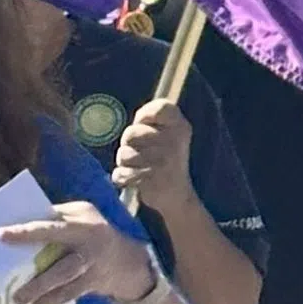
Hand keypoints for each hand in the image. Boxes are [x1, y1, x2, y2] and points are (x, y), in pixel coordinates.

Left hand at [0, 198, 162, 303]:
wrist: (129, 261)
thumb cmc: (92, 232)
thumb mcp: (80, 216)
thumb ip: (56, 217)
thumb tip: (16, 222)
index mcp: (81, 219)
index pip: (51, 221)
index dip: (28, 229)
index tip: (1, 235)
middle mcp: (88, 239)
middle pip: (58, 248)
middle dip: (33, 252)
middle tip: (9, 269)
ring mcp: (92, 262)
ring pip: (64, 275)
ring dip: (41, 288)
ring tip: (19, 299)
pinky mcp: (92, 282)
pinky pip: (69, 293)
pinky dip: (51, 301)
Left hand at [113, 97, 194, 219]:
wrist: (177, 196)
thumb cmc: (166, 159)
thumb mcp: (169, 134)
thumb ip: (152, 120)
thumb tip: (133, 123)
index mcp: (181, 127)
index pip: (160, 107)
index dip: (144, 115)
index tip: (143, 124)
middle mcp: (175, 142)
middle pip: (131, 132)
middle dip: (128, 142)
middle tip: (138, 151)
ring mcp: (163, 161)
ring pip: (124, 154)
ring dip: (124, 162)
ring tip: (136, 166)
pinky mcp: (151, 180)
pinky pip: (121, 174)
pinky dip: (122, 178)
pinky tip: (133, 179)